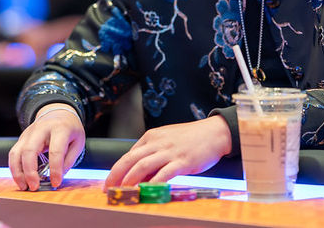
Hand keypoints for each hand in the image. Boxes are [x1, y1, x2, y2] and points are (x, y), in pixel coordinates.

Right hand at [8, 103, 84, 190]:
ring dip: (18, 172)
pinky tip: (21, 179)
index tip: (56, 182)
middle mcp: (41, 129)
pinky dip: (14, 169)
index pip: (55, 151)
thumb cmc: (70, 129)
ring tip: (24, 186)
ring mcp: (28, 133)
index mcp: (60, 128)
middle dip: (30, 172)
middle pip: (29, 150)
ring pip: (16, 153)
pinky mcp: (21, 138)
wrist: (58, 112)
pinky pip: (13, 154)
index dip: (55, 169)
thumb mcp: (78, 142)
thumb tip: (56, 178)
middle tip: (34, 187)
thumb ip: (69, 160)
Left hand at [103, 115, 231, 190]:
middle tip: (108, 189)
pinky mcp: (182, 161)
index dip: (117, 169)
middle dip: (116, 175)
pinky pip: (163, 174)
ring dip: (129, 181)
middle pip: (130, 160)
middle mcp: (158, 142)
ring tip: (123, 192)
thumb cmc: (192, 138)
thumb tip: (140, 174)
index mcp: (152, 136)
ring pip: (142, 166)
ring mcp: (170, 152)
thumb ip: (153, 154)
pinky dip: (152, 184)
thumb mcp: (168, 140)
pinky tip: (146, 192)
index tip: (110, 182)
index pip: (129, 154)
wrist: (215, 132)